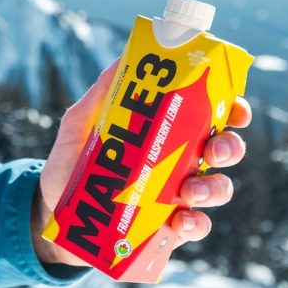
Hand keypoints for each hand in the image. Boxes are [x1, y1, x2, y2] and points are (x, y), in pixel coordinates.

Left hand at [31, 61, 251, 264]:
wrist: (52, 213)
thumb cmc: (69, 164)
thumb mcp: (79, 124)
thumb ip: (101, 93)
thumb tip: (124, 59)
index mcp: (168, 131)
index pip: (211, 115)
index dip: (233, 109)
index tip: (235, 109)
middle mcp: (180, 161)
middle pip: (225, 149)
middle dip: (229, 147)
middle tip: (212, 150)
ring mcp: (178, 195)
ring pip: (219, 188)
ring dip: (214, 187)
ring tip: (189, 191)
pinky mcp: (170, 228)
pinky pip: (198, 226)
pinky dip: (196, 224)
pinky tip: (179, 221)